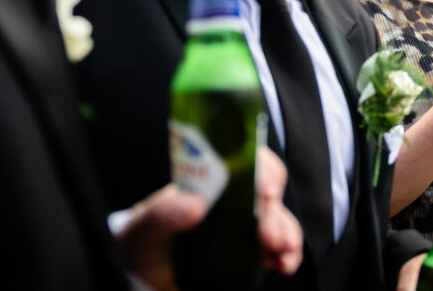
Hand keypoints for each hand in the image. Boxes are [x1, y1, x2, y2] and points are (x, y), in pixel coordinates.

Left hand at [117, 147, 301, 289]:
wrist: (145, 272)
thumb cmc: (144, 239)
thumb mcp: (144, 226)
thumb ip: (162, 213)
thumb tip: (194, 205)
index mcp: (213, 180)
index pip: (248, 160)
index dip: (264, 169)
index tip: (265, 190)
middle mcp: (235, 198)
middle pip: (269, 193)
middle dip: (275, 214)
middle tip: (269, 237)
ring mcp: (246, 224)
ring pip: (280, 220)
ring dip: (286, 234)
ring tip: (282, 254)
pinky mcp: (251, 250)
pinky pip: (280, 248)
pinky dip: (289, 255)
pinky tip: (285, 264)